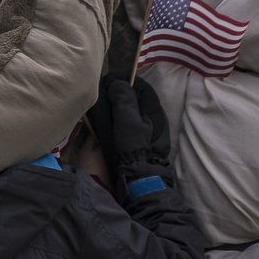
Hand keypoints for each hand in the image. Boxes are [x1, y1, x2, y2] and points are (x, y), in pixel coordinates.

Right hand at [86, 73, 172, 197]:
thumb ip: (123, 98)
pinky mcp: (143, 142)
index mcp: (154, 110)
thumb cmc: (135, 147)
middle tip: (103, 93)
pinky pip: (130, 124)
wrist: (140, 178)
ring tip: (103, 107)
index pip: (141, 86)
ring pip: (133, 111)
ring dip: (120, 107)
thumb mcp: (127, 120)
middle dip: (121, 94)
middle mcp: (155, 118)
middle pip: (137, 99)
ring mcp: (150, 131)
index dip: (125, 80)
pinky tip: (109, 124)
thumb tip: (116, 81)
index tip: (109, 80)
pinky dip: (120, 120)